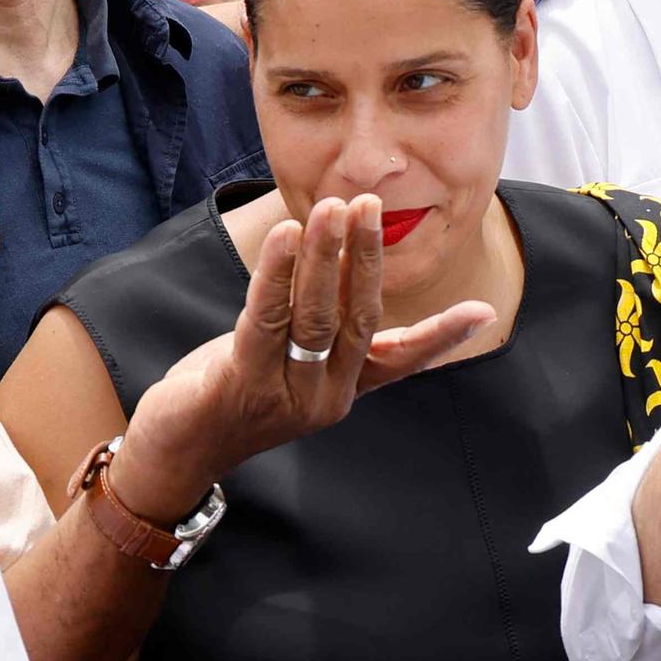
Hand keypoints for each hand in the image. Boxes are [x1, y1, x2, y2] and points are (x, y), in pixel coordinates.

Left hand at [112, 195, 498, 513]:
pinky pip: (266, 319)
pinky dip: (277, 274)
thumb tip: (347, 271)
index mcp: (343, 389)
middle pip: (356, 318)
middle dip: (365, 258)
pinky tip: (287, 237)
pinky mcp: (244, 385)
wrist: (177, 454)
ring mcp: (287, 395)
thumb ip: (317, 326)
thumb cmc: (232, 394)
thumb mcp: (284, 362)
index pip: (401, 358)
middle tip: (369, 205)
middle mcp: (325, 396)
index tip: (483, 313)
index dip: (442, 335)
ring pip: (315, 316)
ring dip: (325, 257)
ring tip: (331, 208)